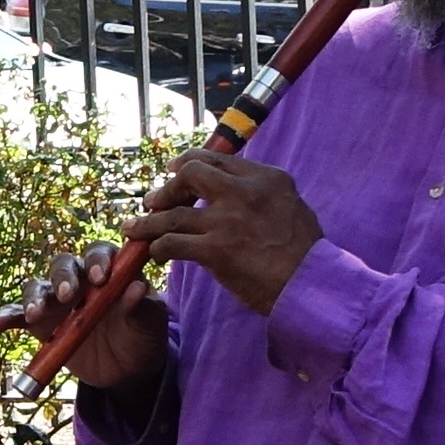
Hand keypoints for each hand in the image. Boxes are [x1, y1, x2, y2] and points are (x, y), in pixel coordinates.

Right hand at [0, 239, 173, 390]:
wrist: (127, 369)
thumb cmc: (142, 335)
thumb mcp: (150, 322)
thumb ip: (141, 305)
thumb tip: (137, 287)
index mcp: (108, 271)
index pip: (98, 253)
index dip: (97, 261)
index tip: (100, 278)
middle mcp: (79, 279)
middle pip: (63, 265)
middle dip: (63, 278)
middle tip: (67, 295)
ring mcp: (56, 301)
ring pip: (38, 287)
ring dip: (34, 298)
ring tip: (34, 314)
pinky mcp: (40, 323)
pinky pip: (18, 315)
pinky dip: (6, 317)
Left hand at [141, 145, 323, 314]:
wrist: (311, 285)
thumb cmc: (305, 253)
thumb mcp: (292, 206)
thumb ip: (264, 194)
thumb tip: (239, 191)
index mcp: (266, 177)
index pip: (218, 159)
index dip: (190, 163)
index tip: (176, 170)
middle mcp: (245, 192)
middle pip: (191, 174)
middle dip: (168, 186)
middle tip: (154, 199)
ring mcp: (228, 220)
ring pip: (173, 213)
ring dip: (148, 220)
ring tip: (134, 227)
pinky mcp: (215, 249)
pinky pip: (172, 243)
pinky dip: (158, 247)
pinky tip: (155, 253)